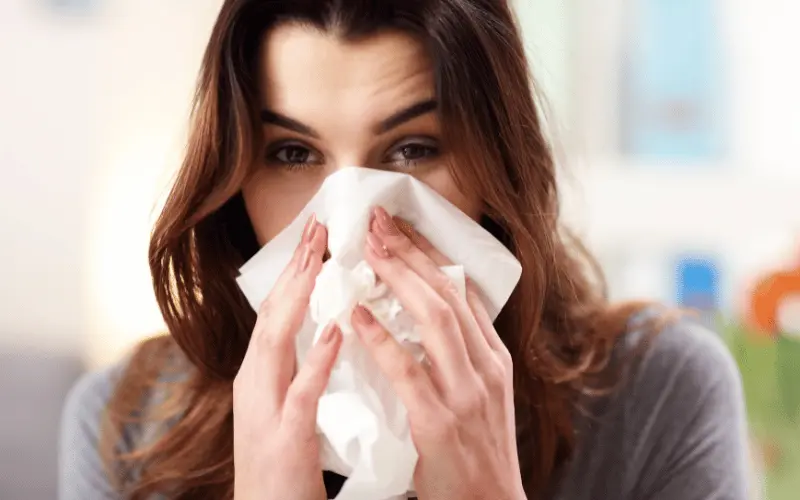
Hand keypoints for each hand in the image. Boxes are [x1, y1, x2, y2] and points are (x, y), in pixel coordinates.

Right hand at [233, 215, 340, 499]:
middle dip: (296, 268)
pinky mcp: (283, 440)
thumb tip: (327, 328)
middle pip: (274, 313)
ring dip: (299, 297)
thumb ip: (299, 367)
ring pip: (277, 342)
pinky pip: (301, 393)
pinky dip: (317, 359)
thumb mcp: (286, 406)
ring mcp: (264, 410)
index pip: (279, 311)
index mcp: (260, 375)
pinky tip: (336, 330)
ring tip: (320, 258)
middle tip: (319, 225)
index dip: (296, 270)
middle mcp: (254, 384)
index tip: (316, 234)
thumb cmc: (283, 466)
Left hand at [350, 207, 525, 499]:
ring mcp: (467, 393)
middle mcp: (485, 368)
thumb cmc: (478, 453)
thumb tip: (429, 314)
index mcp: (493, 359)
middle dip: (410, 253)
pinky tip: (358, 315)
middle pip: (447, 295)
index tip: (401, 227)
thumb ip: (462, 356)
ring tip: (368, 250)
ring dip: (398, 279)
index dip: (430, 255)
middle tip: (378, 222)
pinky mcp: (440, 422)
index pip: (462, 292)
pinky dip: (382, 339)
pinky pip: (408, 371)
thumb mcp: (482, 396)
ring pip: (434, 320)